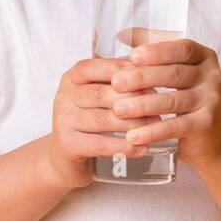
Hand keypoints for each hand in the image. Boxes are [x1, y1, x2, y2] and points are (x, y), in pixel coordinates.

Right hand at [43, 56, 163, 189]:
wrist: (66, 153)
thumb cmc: (89, 117)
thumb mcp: (98, 93)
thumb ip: (118, 81)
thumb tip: (150, 73)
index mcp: (72, 78)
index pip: (94, 67)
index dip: (120, 72)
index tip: (146, 78)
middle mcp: (64, 96)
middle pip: (101, 94)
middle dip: (133, 100)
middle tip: (158, 106)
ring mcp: (63, 121)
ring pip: (103, 120)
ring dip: (132, 124)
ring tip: (154, 128)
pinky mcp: (67, 144)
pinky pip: (100, 144)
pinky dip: (123, 146)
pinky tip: (141, 148)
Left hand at [108, 38, 220, 168]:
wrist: (207, 137)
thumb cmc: (183, 97)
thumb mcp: (172, 71)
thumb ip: (153, 51)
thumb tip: (122, 33)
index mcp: (204, 56)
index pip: (182, 49)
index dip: (157, 51)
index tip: (133, 56)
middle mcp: (212, 76)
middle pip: (175, 73)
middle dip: (142, 78)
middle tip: (116, 83)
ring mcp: (213, 101)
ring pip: (172, 100)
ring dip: (142, 105)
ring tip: (118, 109)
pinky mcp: (206, 125)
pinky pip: (175, 127)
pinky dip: (152, 131)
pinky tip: (133, 135)